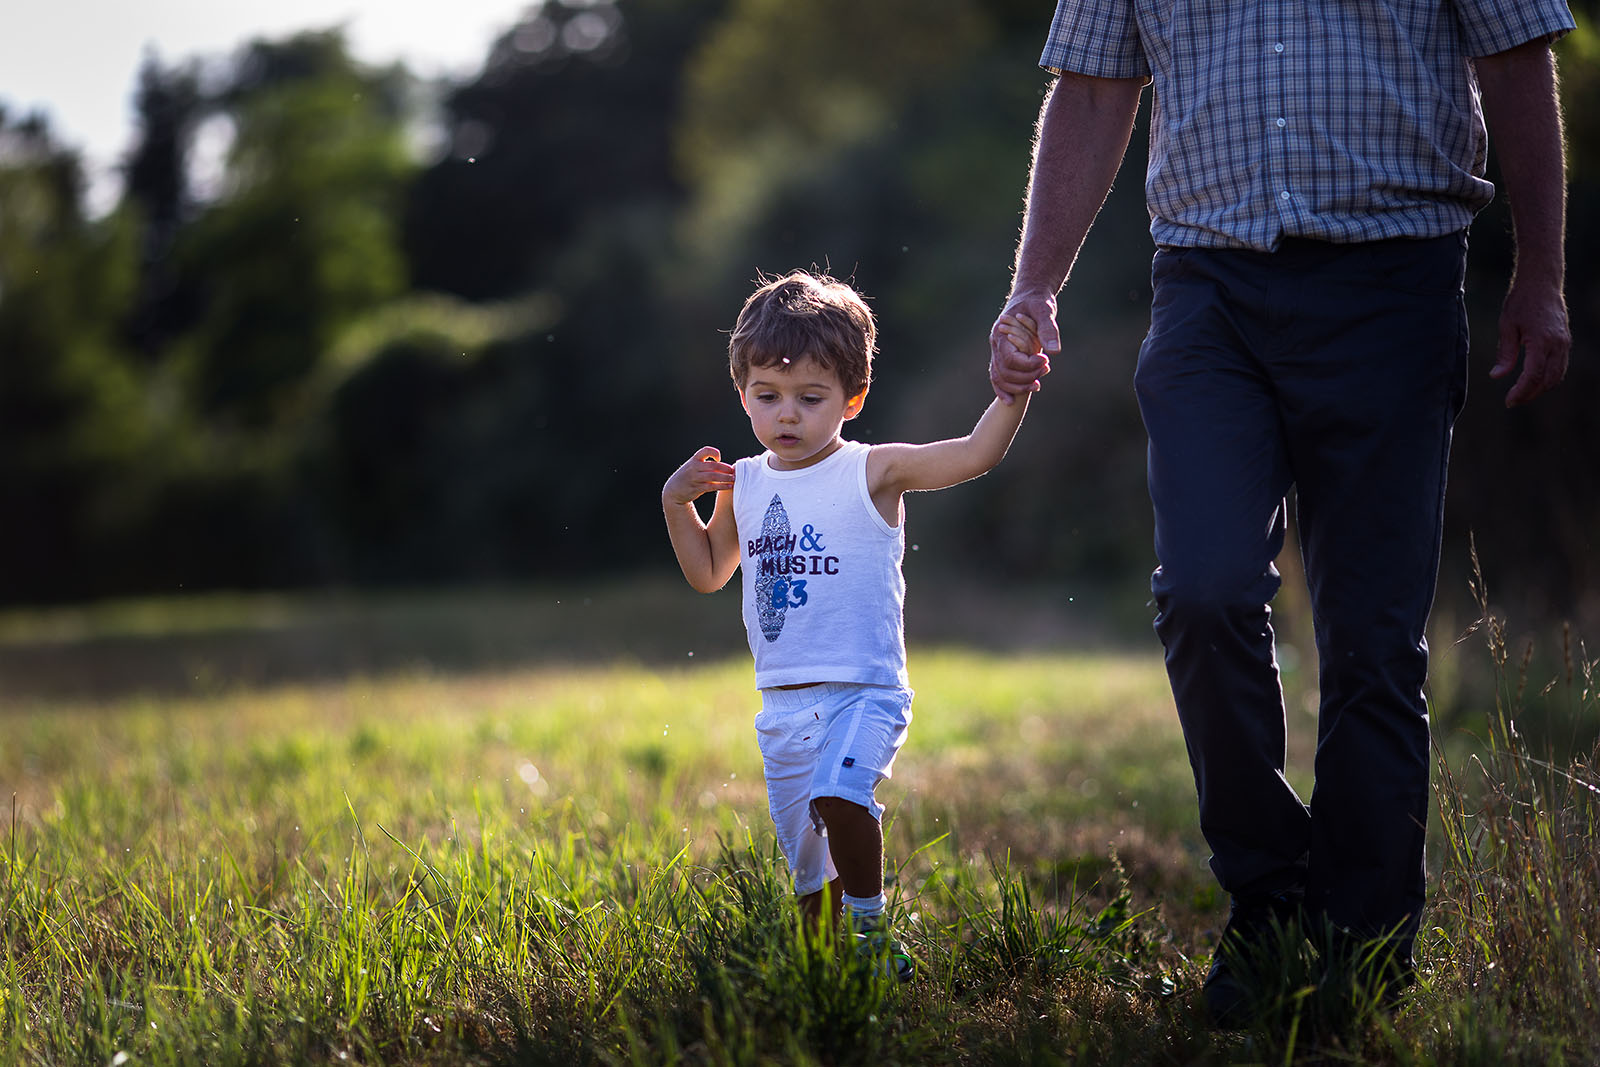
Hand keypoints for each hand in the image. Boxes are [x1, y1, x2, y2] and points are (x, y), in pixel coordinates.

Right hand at [663, 446, 734, 505]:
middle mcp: (694, 468)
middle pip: (712, 465)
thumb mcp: (694, 467)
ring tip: (734, 479)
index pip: (705, 451)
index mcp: (694, 460)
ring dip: (725, 478)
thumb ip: (707, 466)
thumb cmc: (688, 477)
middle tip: (733, 471)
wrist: (674, 489)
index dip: (714, 453)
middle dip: (725, 468)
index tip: (718, 459)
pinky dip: (721, 486)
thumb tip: (726, 467)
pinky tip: (728, 486)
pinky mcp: (696, 488)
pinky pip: (711, 487)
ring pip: (713, 477)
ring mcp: (694, 478)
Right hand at [989, 290, 1057, 403]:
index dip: (1028, 365)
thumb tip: (1054, 352)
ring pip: (999, 377)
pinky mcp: (1002, 355)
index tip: (1045, 362)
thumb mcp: (1045, 310)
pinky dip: (1003, 390)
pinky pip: (998, 376)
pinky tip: (1011, 401)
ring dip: (1017, 386)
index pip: (1011, 359)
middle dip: (1025, 377)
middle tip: (1046, 371)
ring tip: (1038, 386)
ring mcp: (997, 350)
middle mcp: (996, 343)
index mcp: (1002, 332)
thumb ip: (1048, 329)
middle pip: (1004, 372)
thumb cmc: (1037, 301)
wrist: (1030, 295)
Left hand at [1491, 277, 1569, 406]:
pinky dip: (1548, 377)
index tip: (1508, 401)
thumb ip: (1505, 353)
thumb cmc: (1521, 302)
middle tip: (1512, 401)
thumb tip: (1496, 376)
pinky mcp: (1565, 341)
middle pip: (1547, 380)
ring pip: (1557, 375)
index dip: (1521, 391)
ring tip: (1521, 393)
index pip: (1533, 375)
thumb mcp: (1507, 326)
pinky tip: (1533, 380)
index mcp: (1542, 341)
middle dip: (1530, 394)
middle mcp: (1557, 344)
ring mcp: (1564, 343)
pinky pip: (1560, 366)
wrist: (1541, 283)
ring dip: (1540, 388)